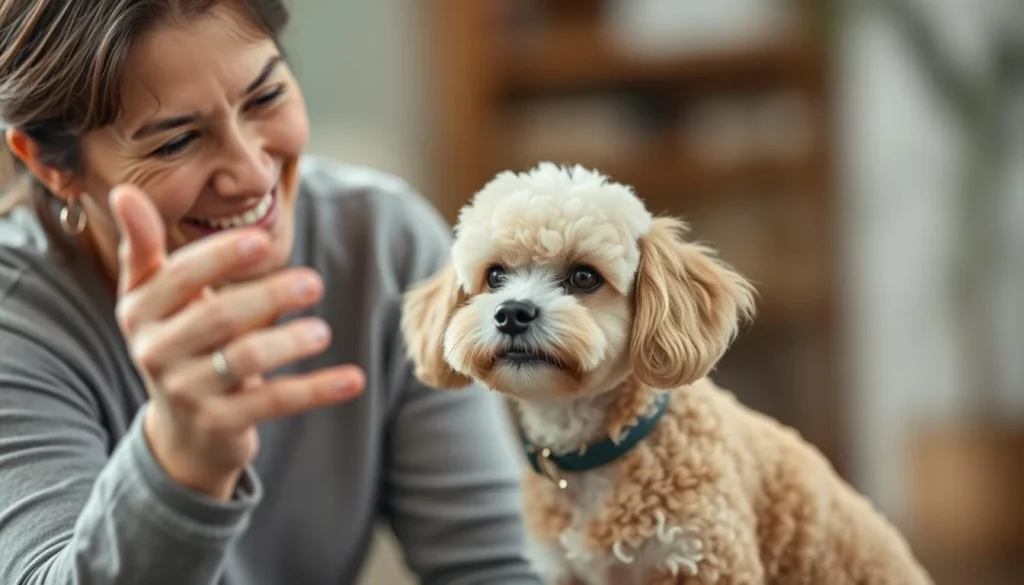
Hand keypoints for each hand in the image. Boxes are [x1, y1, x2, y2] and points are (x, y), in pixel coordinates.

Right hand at [109, 185, 363, 499]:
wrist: (182, 428)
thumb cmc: (178, 339)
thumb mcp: (154, 295)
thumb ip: (144, 245)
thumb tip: (123, 192)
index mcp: (139, 309)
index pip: (180, 276)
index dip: (221, 257)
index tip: (263, 241)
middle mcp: (154, 351)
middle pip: (216, 318)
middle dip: (267, 297)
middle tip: (314, 283)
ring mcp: (186, 391)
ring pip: (243, 360)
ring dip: (288, 343)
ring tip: (323, 331)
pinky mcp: (220, 424)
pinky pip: (274, 402)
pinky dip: (317, 390)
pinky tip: (354, 378)